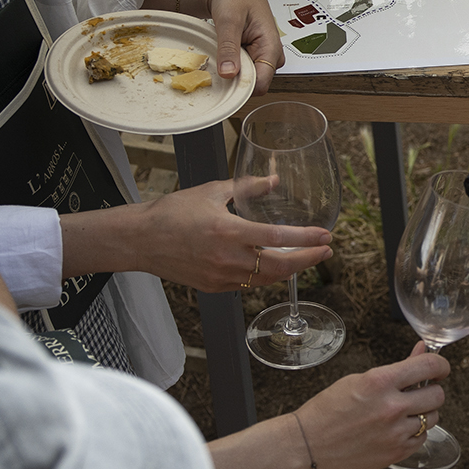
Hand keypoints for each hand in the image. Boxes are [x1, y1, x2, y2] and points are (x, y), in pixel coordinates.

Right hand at [65, 181, 329, 291]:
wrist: (141, 240)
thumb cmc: (173, 212)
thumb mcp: (212, 191)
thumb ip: (247, 187)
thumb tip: (274, 181)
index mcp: (228, 231)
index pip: (278, 238)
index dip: (307, 238)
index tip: (326, 236)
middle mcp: (228, 258)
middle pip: (280, 266)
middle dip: (308, 260)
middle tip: (326, 251)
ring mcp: (221, 276)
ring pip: (266, 279)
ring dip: (289, 270)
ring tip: (306, 258)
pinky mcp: (214, 286)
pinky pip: (248, 284)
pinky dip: (266, 275)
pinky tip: (274, 265)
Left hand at [151, 0, 282, 89]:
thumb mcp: (229, 19)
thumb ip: (229, 48)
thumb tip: (229, 74)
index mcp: (271, 46)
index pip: (261, 83)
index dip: (241, 86)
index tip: (221, 79)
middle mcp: (270, 54)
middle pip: (253, 84)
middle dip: (232, 78)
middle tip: (215, 60)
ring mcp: (260, 56)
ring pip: (244, 78)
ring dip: (228, 71)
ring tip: (217, 52)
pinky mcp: (251, 55)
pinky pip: (239, 70)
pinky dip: (227, 65)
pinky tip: (219, 53)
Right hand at [293, 344, 450, 468]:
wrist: (308, 445)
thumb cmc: (327, 410)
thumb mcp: (360, 379)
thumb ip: (397, 368)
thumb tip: (422, 351)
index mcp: (380, 382)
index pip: (430, 366)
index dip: (440, 365)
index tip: (439, 368)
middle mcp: (391, 407)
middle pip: (437, 394)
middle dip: (431, 390)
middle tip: (419, 391)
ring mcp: (395, 433)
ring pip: (433, 417)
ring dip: (423, 412)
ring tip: (402, 412)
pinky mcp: (396, 453)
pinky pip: (422, 438)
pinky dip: (415, 432)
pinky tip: (397, 429)